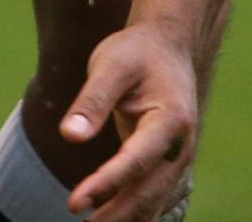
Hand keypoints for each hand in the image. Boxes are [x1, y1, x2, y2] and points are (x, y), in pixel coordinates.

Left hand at [60, 24, 198, 220]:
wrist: (167, 47)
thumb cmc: (136, 53)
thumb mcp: (110, 64)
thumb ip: (92, 100)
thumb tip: (70, 136)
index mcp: (171, 119)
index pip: (136, 161)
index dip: (106, 184)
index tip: (74, 204)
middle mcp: (182, 146)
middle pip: (149, 191)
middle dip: (115, 214)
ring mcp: (178, 159)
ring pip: (153, 201)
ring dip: (124, 218)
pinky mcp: (168, 165)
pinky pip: (152, 197)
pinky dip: (133, 213)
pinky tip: (109, 220)